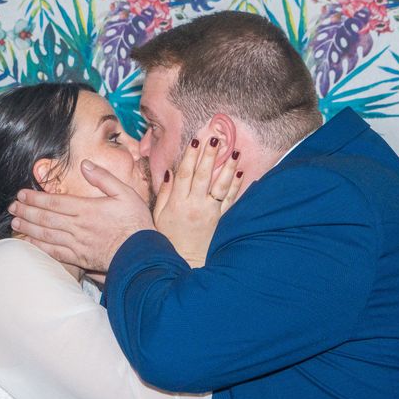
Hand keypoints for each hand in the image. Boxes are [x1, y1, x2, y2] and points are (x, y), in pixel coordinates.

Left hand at [9, 160, 154, 271]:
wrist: (142, 253)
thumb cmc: (136, 223)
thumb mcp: (126, 193)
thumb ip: (104, 178)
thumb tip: (85, 165)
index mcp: (87, 209)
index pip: (55, 202)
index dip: (35, 198)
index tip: (22, 194)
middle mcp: (78, 226)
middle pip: (46, 217)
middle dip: (26, 211)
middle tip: (12, 206)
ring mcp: (77, 243)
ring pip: (46, 234)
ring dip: (28, 227)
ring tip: (15, 222)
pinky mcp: (79, 257)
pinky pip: (54, 251)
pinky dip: (39, 246)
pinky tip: (29, 243)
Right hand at [153, 137, 242, 266]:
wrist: (186, 260)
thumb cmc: (169, 237)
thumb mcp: (158, 216)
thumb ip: (164, 193)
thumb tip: (169, 172)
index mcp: (178, 202)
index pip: (185, 174)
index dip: (190, 156)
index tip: (196, 141)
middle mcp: (195, 204)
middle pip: (203, 175)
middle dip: (210, 156)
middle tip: (216, 139)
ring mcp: (210, 212)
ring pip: (220, 186)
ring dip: (228, 167)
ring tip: (234, 151)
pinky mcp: (220, 218)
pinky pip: (230, 199)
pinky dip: (236, 185)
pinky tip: (240, 172)